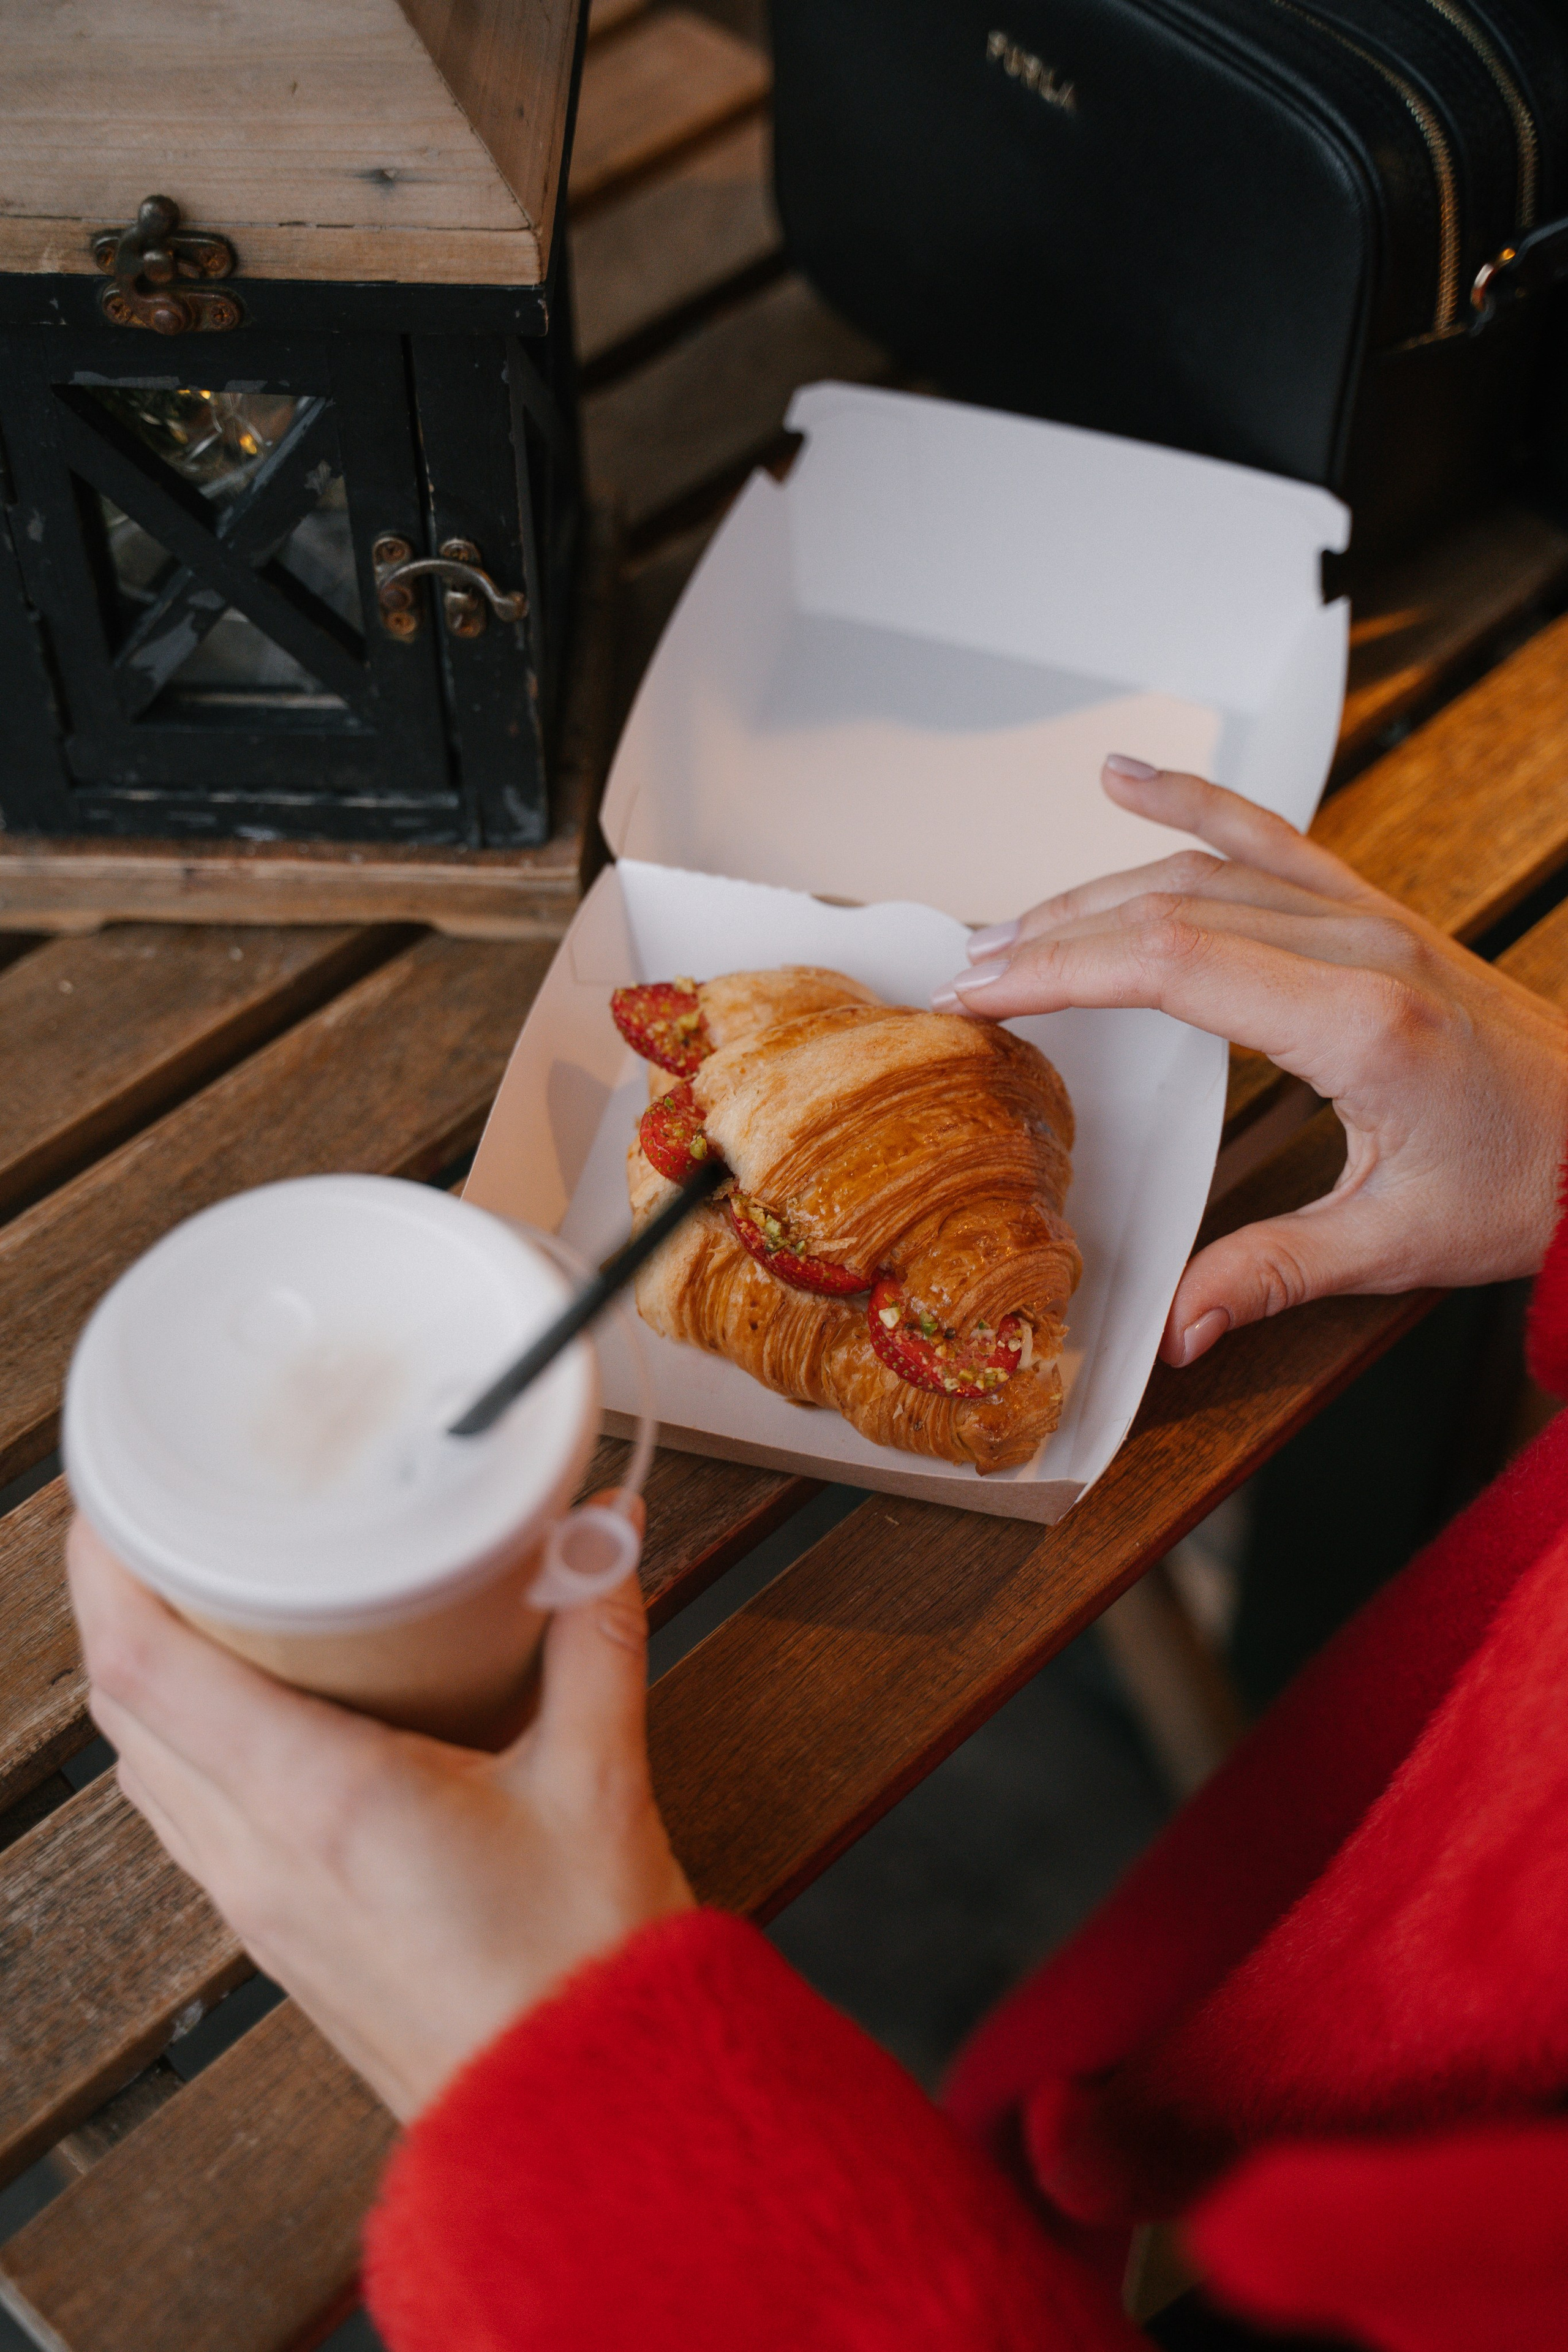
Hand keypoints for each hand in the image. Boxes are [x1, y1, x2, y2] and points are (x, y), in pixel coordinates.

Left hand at [66, 1503, 693, 2121]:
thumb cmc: (579, 1968)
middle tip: (164, 1515)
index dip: (109, 1567)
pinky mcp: (275, 1931)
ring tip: (198, 1593)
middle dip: (121, 1599)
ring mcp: (257, 1900)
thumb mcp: (601, 1778)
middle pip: (124, 1706)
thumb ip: (595, 1640)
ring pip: (143, 1764)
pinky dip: (183, 1738)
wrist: (576, 2108)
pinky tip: (247, 1704)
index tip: (120, 1494)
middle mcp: (263, 1853)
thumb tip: (600, 1532)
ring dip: (146, 1672)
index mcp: (324, 1802)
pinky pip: (185, 1814)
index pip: (149, 1666)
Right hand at [933, 757, 1567, 1366]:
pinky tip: (1126, 775)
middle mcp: (1360, 945)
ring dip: (1096, 890)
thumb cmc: (1525, 1185)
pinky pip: (1270, 835)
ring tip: (1009, 925)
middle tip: (966, 971)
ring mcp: (1369, 914)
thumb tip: (1177, 1331)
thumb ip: (1275, 1273)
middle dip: (1054, 934)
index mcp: (1359, 1020)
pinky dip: (1194, 800)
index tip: (980, 993)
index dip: (1060, 971)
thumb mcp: (1396, 1244)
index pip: (1170, 964)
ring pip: (1205, 870)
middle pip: (1169, 907)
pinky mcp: (1375, 912)